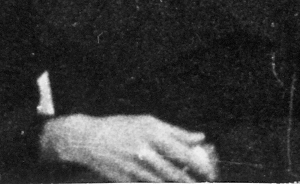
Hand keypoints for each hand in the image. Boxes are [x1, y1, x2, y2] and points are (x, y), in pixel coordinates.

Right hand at [40, 113, 218, 180]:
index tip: (209, 173)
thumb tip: (200, 138)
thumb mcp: (149, 122)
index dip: (199, 166)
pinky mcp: (125, 181)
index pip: (183, 154)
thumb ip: (176, 132)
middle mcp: (145, 153)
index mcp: (154, 135)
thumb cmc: (123, 128)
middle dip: (191, 183)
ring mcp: (134, 169)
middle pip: (174, 174)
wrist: (89, 140)